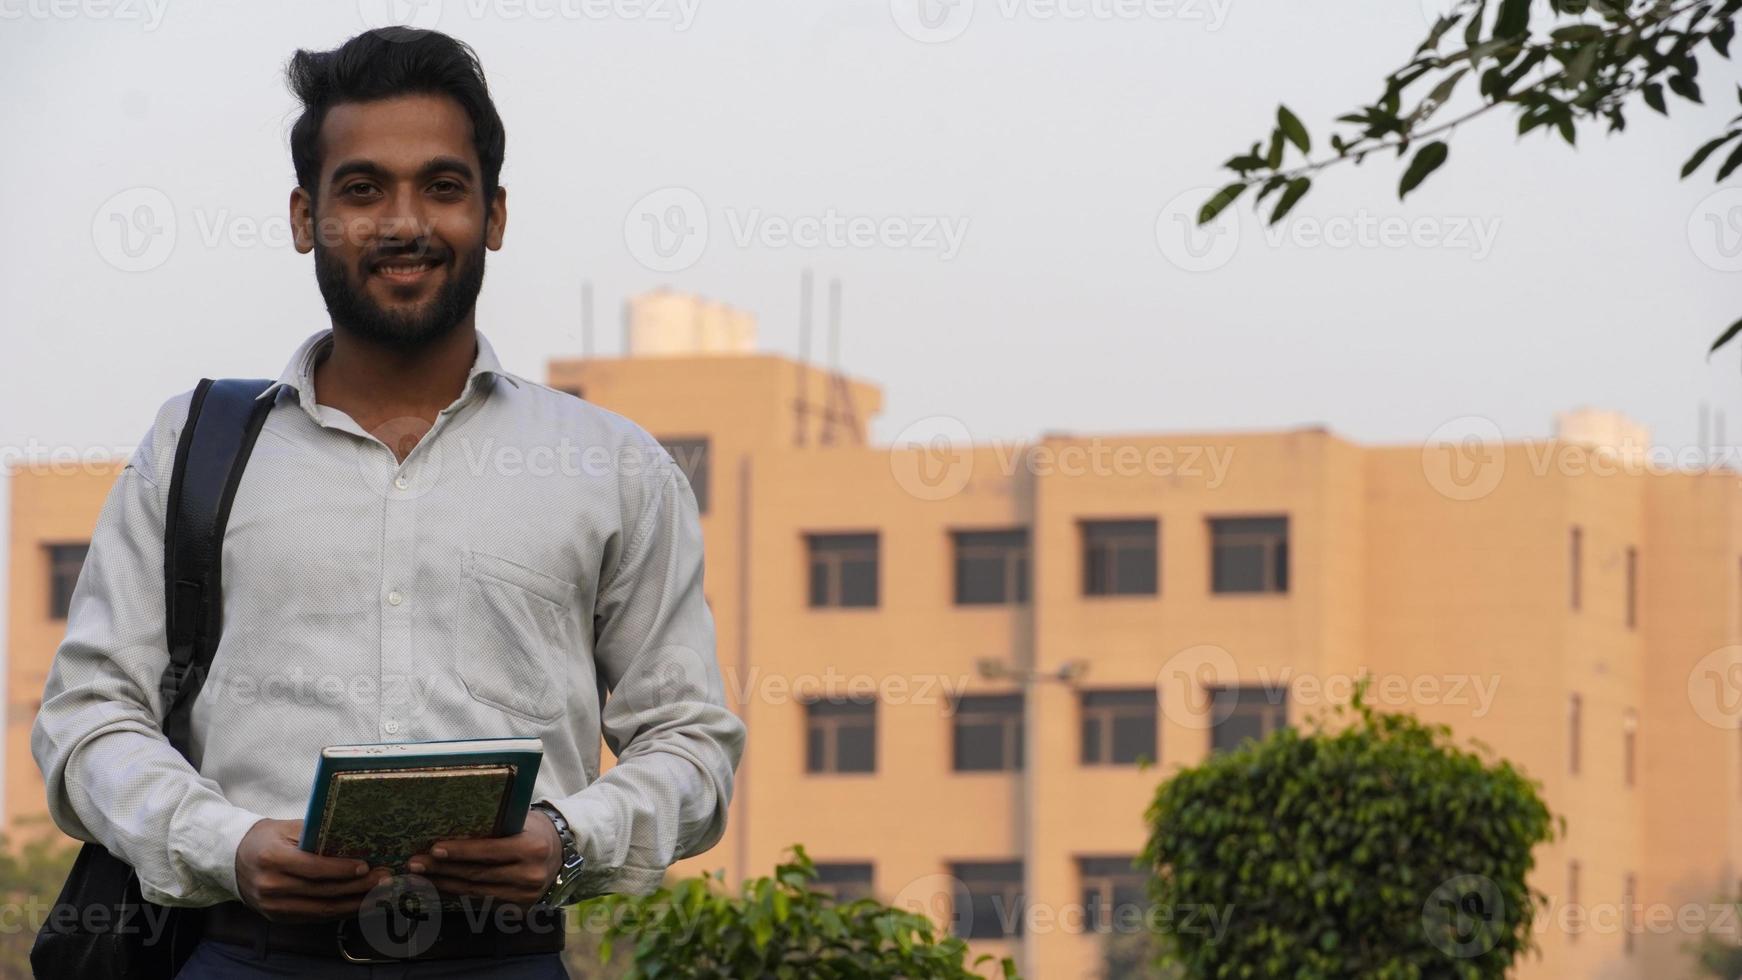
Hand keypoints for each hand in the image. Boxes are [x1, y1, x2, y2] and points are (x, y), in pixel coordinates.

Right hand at [235, 818, 391, 921]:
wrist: (233, 859)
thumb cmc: (266, 839)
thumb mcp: (287, 828)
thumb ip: (317, 833)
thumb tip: (354, 836)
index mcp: (273, 859)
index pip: (313, 868)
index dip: (341, 869)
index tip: (366, 866)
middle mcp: (271, 886)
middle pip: (321, 891)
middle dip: (357, 887)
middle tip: (383, 880)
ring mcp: (273, 905)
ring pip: (320, 909)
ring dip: (353, 904)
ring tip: (378, 895)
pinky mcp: (278, 917)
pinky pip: (314, 917)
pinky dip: (339, 912)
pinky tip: (358, 905)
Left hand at [405, 809, 561, 906]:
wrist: (562, 851)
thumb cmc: (533, 829)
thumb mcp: (519, 821)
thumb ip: (493, 830)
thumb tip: (450, 832)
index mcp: (532, 848)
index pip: (489, 852)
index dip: (460, 852)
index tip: (434, 849)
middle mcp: (530, 875)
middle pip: (478, 874)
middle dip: (442, 870)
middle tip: (415, 864)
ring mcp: (525, 896)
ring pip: (476, 891)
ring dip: (445, 884)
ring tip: (421, 877)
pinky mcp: (519, 908)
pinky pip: (482, 901)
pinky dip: (459, 894)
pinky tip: (440, 887)